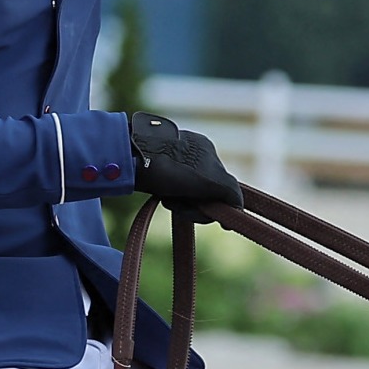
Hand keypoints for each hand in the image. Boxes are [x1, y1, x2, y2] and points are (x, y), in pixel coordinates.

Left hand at [126, 113, 242, 209]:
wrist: (131, 157)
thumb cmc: (171, 168)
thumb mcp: (210, 181)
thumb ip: (231, 193)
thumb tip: (238, 209)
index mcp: (208, 150)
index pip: (222, 186)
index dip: (216, 204)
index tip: (215, 218)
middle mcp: (191, 152)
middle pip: (204, 191)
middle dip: (196, 204)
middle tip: (182, 204)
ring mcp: (171, 158)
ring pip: (186, 193)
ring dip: (181, 203)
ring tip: (168, 199)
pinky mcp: (153, 166)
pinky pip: (168, 189)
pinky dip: (168, 197)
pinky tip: (160, 195)